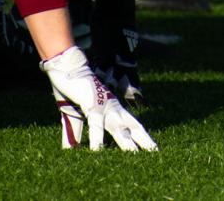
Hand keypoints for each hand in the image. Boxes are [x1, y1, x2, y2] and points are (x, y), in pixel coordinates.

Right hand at [42, 46, 156, 150]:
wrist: (66, 65)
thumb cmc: (72, 89)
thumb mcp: (74, 116)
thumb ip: (75, 133)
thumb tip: (70, 150)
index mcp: (112, 109)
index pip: (131, 125)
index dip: (141, 137)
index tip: (151, 148)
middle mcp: (113, 108)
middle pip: (133, 127)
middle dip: (145, 142)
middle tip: (157, 154)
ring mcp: (105, 107)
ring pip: (120, 130)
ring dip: (127, 146)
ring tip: (136, 158)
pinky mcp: (92, 106)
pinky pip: (96, 125)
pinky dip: (96, 139)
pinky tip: (96, 152)